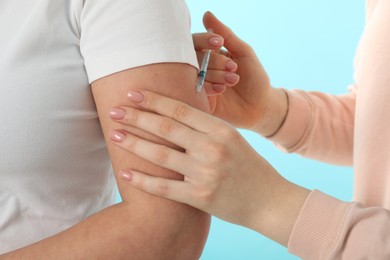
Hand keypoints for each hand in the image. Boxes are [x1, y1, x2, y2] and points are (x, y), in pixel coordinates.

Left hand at [108, 90, 308, 246]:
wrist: (268, 201)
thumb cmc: (248, 166)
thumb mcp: (231, 138)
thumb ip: (205, 127)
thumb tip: (172, 113)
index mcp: (221, 130)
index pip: (181, 109)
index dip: (154, 100)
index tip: (133, 94)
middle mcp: (212, 148)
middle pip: (166, 128)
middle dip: (136, 117)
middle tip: (114, 110)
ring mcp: (205, 173)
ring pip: (161, 155)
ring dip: (134, 144)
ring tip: (114, 134)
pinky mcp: (200, 197)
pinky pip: (164, 187)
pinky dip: (142, 180)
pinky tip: (124, 172)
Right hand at [202, 12, 287, 135]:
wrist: (260, 107)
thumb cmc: (254, 78)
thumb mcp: (243, 52)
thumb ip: (225, 34)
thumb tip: (206, 14)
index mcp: (209, 54)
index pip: (194, 42)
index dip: (203, 40)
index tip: (219, 42)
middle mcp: (200, 69)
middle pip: (192, 58)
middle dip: (213, 60)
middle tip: (233, 67)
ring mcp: (197, 85)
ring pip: (194, 74)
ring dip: (214, 74)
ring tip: (233, 80)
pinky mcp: (198, 101)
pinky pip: (194, 91)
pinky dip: (209, 87)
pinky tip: (223, 89)